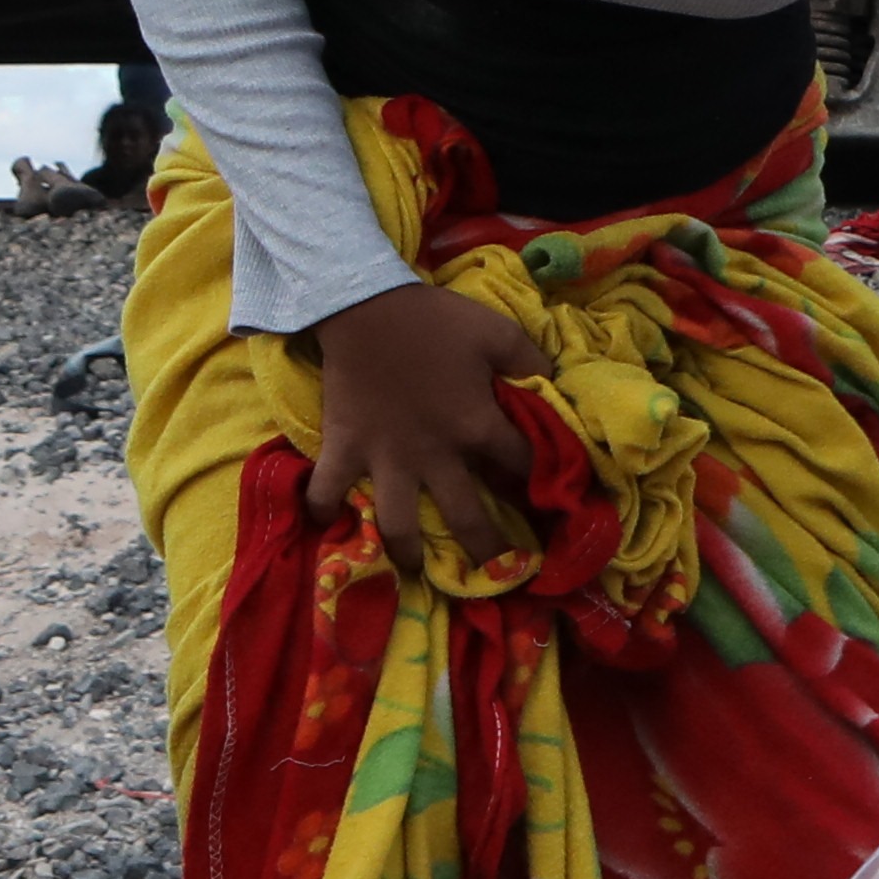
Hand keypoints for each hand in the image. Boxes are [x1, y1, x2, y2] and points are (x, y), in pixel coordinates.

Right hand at [303, 283, 553, 583]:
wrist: (365, 305)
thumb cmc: (436, 320)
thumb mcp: (499, 333)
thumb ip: (532, 363)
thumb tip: (555, 389)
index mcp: (476, 425)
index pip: (522, 466)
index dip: (543, 483)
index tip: (556, 503)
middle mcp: (435, 453)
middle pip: (468, 516)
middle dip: (489, 550)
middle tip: (503, 573)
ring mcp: (386, 456)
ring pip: (398, 522)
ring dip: (407, 552)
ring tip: (416, 571)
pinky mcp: (344, 447)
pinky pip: (327, 489)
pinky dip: (322, 509)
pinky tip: (328, 526)